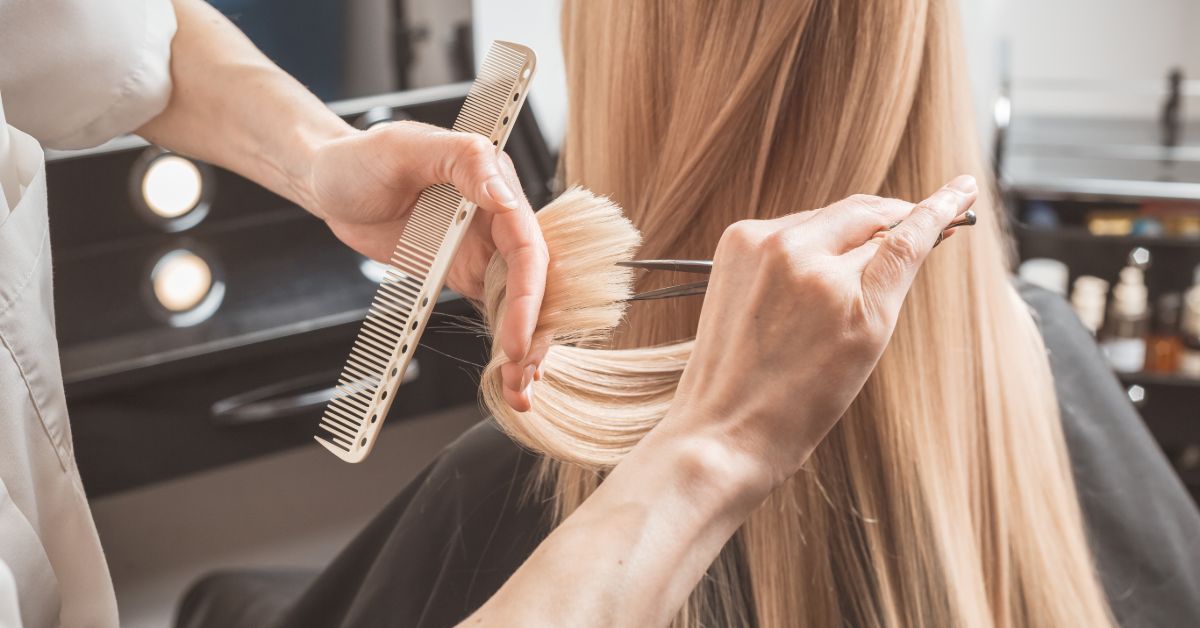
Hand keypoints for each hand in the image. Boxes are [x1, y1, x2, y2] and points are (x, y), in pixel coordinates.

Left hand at [300, 121, 549, 384]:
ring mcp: (484, 250)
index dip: (529, 294)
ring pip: (522, 302)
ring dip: (526, 346)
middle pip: (535, 281)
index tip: (517, 336)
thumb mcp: (405, 149)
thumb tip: (504, 195)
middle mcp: (498, 219)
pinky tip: (508, 376)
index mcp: (494, 184)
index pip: (527, 245)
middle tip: (524, 375)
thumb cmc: (361, 158)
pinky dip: (504, 343)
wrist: (329, 182)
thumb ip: (462, 162)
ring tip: (520, 390)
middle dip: (536, 330)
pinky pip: (494, 311)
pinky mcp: (466, 273)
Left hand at [657, 176, 978, 494]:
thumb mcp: (865, 346)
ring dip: (853, 231)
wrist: (725, 428)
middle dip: (897, 217)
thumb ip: (889, 282)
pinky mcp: (735, 242)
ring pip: (830, 218)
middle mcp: (799, 256)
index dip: (940, 207)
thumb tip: (912, 232)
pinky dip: (813, 240)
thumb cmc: (799, 404)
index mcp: (843, 293)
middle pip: (867, 214)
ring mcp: (761, 244)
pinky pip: (792, 227)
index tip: (963, 188)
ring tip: (861, 267)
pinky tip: (816, 270)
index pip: (905, 235)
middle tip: (927, 219)